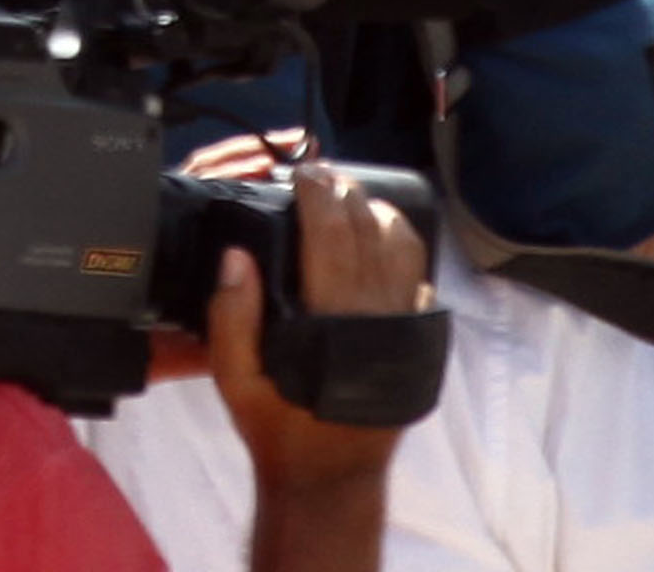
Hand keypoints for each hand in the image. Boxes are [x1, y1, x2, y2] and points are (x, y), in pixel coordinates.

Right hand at [208, 165, 428, 495]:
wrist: (331, 480)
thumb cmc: (278, 429)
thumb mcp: (236, 382)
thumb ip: (231, 318)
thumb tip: (237, 255)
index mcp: (332, 324)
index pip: (331, 238)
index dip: (318, 197)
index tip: (303, 174)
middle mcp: (379, 320)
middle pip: (370, 233)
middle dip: (346, 195)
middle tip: (322, 176)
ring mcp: (407, 330)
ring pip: (405, 250)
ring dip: (381, 215)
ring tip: (354, 199)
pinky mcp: (422, 342)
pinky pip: (420, 280)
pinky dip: (402, 252)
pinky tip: (380, 242)